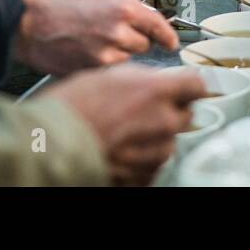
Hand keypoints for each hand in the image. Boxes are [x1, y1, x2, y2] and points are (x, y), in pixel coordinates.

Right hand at [14, 0, 179, 74]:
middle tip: (118, 32)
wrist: (24, 18)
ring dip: (119, 52)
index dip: (168, 35)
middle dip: (136, 39)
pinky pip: (107, 69)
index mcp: (123, 7)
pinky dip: (102, 63)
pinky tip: (86, 50)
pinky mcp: (90, 70)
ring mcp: (104, 54)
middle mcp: (118, 32)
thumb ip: (124, 3)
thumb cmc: (54, 0)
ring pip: (126, 58)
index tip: (171, 41)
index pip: (159, 26)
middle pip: (144, 44)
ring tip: (95, 40)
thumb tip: (143, 14)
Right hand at [45, 64, 206, 184]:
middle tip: (144, 107)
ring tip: (125, 130)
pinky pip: (155, 163)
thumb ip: (144, 77)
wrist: (51, 142)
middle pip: (186, 113)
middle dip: (171, 109)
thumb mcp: (111, 74)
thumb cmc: (73, 106)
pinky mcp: (146, 175)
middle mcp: (163, 122)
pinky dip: (144, 156)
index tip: (187, 85)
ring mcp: (156, 152)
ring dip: (156, 134)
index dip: (190, 84)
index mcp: (157, 92)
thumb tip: (159, 80)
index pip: (198, 85)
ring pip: (170, 139)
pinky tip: (122, 147)